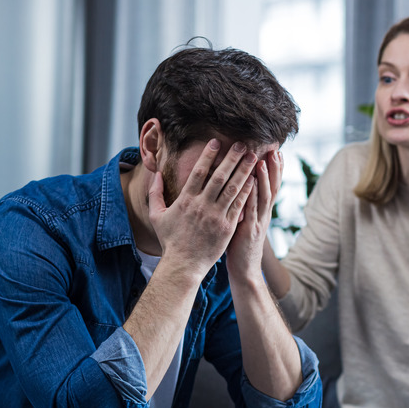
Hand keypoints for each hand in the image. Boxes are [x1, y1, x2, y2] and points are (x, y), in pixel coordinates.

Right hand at [148, 139, 256, 279]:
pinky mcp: (227, 227)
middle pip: (219, 176)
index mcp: (186, 200)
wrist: (183, 265)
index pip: (198, 172)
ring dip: (244, 171)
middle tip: (241, 144)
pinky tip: (254, 179)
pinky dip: (247, 191)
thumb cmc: (170, 241)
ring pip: (233, 188)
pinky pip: (239, 205)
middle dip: (231, 158)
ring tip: (252, 157)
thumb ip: (155, 194)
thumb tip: (155, 174)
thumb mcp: (156, 216)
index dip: (208, 156)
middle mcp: (202, 206)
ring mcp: (216, 216)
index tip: (216, 142)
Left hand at [226, 150, 282, 282]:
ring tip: (262, 160)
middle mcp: (263, 214)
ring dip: (264, 178)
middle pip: (272, 187)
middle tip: (275, 150)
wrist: (245, 271)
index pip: (271, 186)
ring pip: (263, 196)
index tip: (276, 152)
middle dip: (274, 168)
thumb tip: (241, 189)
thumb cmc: (240, 247)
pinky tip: (250, 183)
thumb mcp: (245, 222)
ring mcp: (258, 222)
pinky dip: (251, 195)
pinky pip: (251, 209)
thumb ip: (245, 206)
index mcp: (262, 212)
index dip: (275, 169)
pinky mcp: (249, 230)